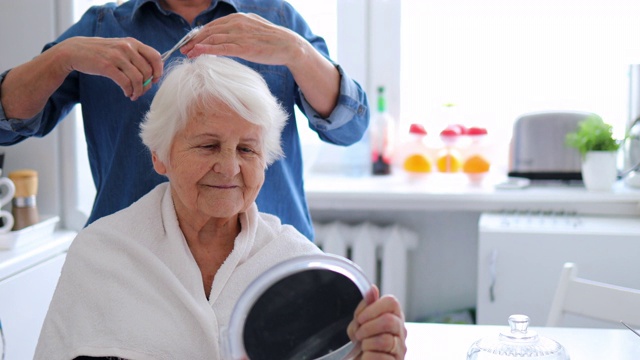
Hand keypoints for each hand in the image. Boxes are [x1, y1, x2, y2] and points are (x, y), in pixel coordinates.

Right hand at [58, 36, 162, 99]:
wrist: (76, 51)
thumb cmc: (101, 52)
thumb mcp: (120, 48)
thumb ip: (136, 57)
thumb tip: (152, 75)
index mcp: (133, 42)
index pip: (155, 57)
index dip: (158, 71)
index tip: (154, 80)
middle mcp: (127, 47)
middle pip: (147, 71)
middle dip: (147, 85)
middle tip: (141, 91)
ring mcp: (117, 56)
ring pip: (138, 79)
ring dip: (138, 91)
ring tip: (134, 95)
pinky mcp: (107, 66)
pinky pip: (125, 83)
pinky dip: (129, 91)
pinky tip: (127, 93)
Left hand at [180, 13, 305, 66]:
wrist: (289, 46)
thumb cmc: (271, 40)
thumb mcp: (253, 28)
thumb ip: (239, 29)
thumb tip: (226, 34)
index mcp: (238, 18)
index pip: (212, 25)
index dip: (199, 34)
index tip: (190, 42)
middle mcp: (237, 23)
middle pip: (209, 31)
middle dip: (193, 40)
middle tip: (183, 49)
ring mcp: (240, 35)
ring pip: (212, 39)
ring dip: (197, 46)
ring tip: (187, 54)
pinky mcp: (244, 47)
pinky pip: (221, 48)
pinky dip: (207, 49)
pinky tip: (198, 52)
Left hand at [347, 286, 407, 358]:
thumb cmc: (360, 343)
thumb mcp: (359, 323)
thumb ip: (366, 307)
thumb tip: (372, 289)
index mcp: (393, 316)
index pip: (392, 302)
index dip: (373, 308)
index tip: (360, 318)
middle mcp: (401, 332)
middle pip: (389, 321)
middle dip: (368, 327)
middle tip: (358, 334)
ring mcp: (400, 349)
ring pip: (385, 340)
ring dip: (367, 344)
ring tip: (362, 347)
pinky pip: (382, 358)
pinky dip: (368, 357)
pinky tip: (366, 357)